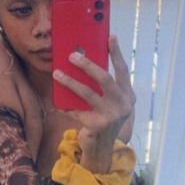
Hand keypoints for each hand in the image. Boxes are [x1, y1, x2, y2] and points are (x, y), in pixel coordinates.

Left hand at [54, 35, 135, 163]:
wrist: (103, 148)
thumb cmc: (103, 118)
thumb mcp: (109, 102)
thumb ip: (103, 86)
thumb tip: (85, 60)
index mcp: (128, 95)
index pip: (123, 70)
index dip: (117, 53)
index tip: (110, 36)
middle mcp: (123, 105)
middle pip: (105, 78)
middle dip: (87, 65)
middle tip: (71, 55)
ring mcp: (111, 116)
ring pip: (87, 93)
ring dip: (70, 82)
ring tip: (56, 73)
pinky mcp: (97, 126)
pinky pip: (77, 111)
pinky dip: (66, 106)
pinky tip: (57, 102)